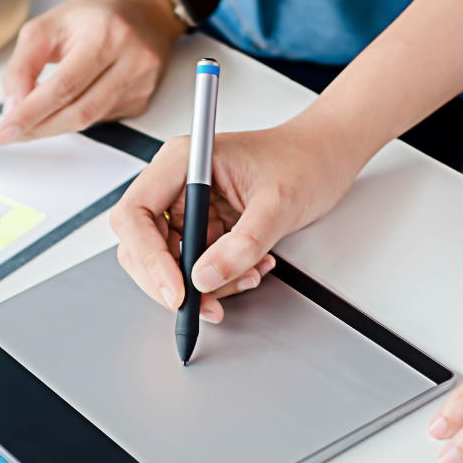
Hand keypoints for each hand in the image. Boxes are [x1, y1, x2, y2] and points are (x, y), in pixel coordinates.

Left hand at [0, 0, 185, 144]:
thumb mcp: (47, 25)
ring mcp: (139, 84)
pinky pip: (101, 120)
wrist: (141, 8)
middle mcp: (130, 60)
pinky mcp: (141, 100)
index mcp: (105, 34)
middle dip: (40, 127)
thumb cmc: (93, 15)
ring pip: (89, 122)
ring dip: (55, 127)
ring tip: (33, 121)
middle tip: (15, 132)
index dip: (31, 113)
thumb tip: (13, 107)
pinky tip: (69, 103)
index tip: (7, 130)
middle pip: (78, 112)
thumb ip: (23, 65)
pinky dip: (76, 117)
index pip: (63, 87)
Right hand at [109, 112, 360, 321]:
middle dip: (172, 281)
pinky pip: (192, 265)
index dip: (148, 258)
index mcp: (183, 162)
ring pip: (167, 262)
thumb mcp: (278, 205)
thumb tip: (204, 278)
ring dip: (202, 285)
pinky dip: (218, 280)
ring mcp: (186, 206)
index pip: (136, 215)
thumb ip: (242, 244)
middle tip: (206, 304)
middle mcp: (175, 183)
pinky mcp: (201, 225)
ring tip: (247, 277)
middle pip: (141, 244)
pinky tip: (250, 269)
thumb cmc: (304, 160)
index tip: (176, 290)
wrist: (326, 157)